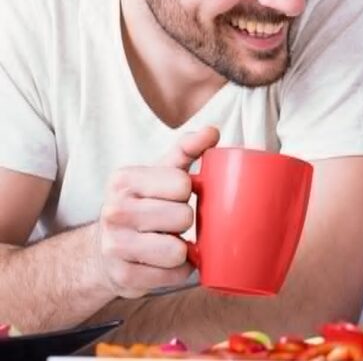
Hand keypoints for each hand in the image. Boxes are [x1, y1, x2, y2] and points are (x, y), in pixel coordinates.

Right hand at [94, 127, 218, 297]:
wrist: (104, 250)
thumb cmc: (143, 205)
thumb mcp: (160, 173)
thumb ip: (187, 149)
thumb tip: (212, 131)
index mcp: (124, 180)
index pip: (182, 184)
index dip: (188, 192)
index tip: (176, 195)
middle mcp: (113, 212)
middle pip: (184, 217)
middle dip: (185, 221)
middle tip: (172, 222)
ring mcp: (115, 246)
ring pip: (178, 251)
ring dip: (182, 250)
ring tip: (168, 242)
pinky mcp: (123, 278)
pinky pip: (174, 276)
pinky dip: (177, 271)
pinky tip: (162, 263)